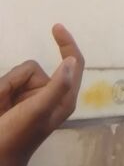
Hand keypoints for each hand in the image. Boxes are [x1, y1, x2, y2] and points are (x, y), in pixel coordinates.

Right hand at [0, 25, 83, 165]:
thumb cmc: (15, 138)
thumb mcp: (38, 111)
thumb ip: (57, 86)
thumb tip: (72, 61)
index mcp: (64, 98)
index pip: (74, 62)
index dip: (67, 43)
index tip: (55, 27)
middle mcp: (49, 95)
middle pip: (32, 68)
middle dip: (15, 82)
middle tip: (8, 107)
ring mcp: (30, 98)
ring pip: (15, 75)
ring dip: (3, 89)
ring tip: (0, 111)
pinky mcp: (14, 101)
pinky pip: (5, 83)